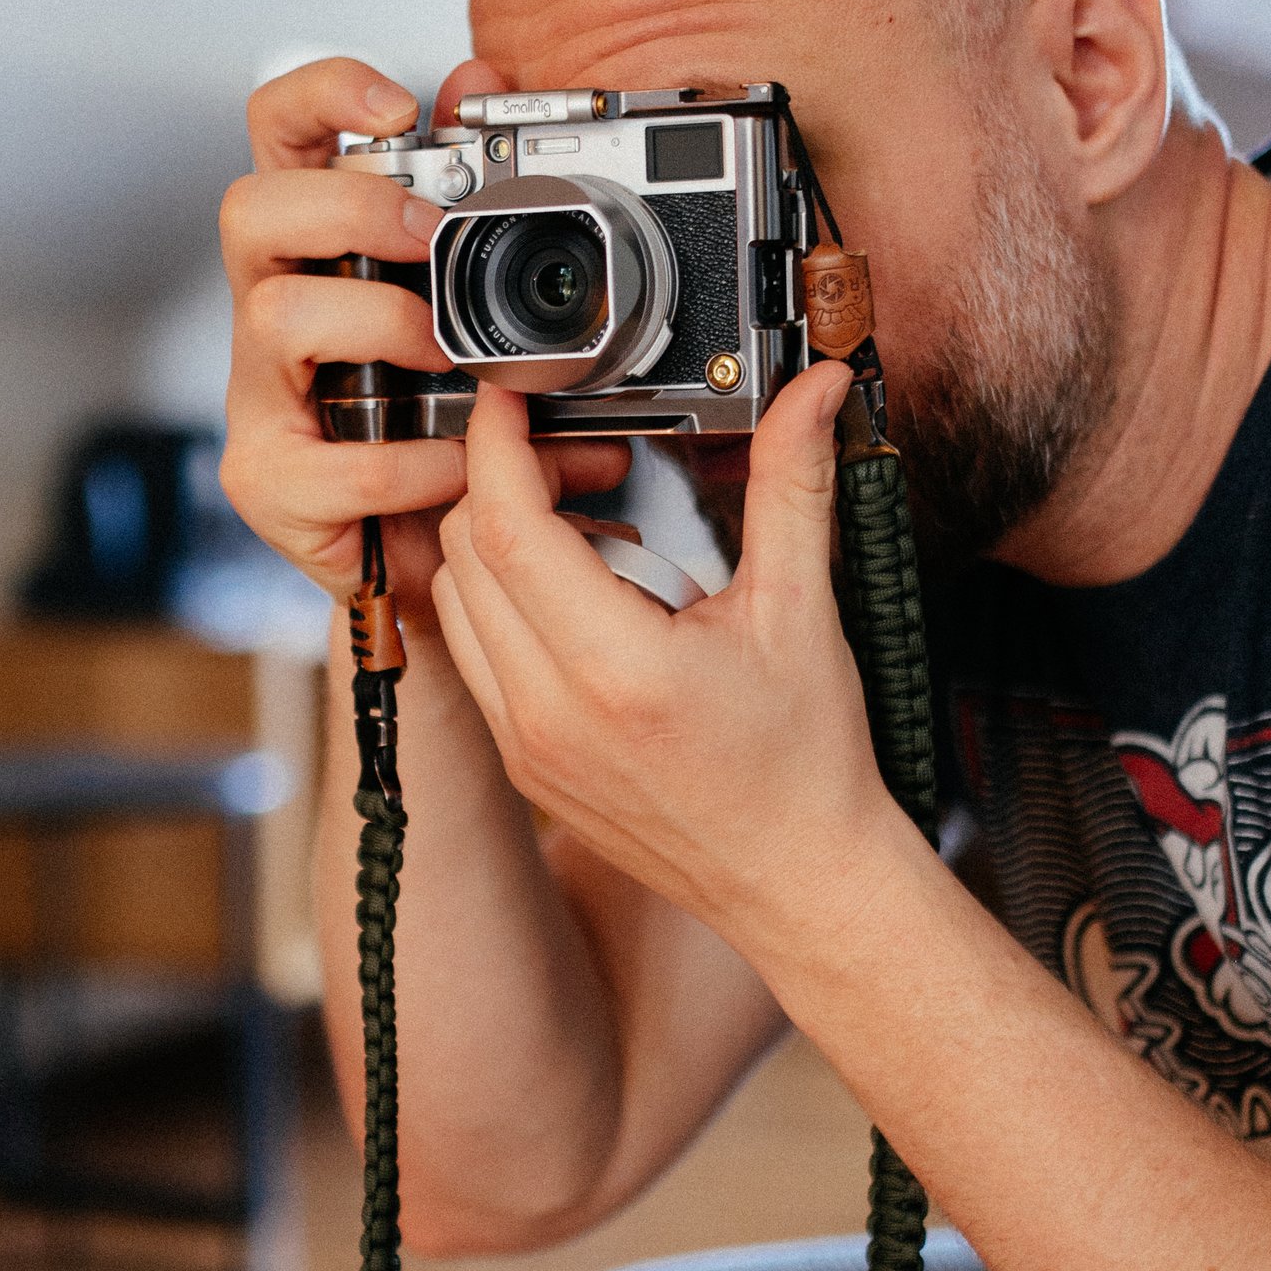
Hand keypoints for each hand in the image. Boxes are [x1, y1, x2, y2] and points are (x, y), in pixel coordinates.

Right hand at [218, 56, 629, 611]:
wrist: (431, 564)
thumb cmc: (444, 422)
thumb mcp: (481, 307)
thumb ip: (481, 198)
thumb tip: (481, 78)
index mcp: (319, 249)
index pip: (281, 132)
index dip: (323, 96)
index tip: (396, 106)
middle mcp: (272, 309)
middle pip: (250, 208)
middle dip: (348, 206)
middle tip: (430, 235)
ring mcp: (258, 397)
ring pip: (275, 316)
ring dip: (381, 325)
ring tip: (452, 363)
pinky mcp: (268, 482)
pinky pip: (331, 458)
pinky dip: (412, 463)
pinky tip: (459, 469)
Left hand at [432, 366, 916, 956]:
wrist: (797, 881)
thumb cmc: (806, 761)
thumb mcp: (802, 610)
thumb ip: (794, 485)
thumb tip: (813, 388)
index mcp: (618, 671)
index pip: (505, 529)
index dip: (494, 447)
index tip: (511, 400)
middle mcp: (550, 716)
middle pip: (463, 555)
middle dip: (505, 486)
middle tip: (581, 464)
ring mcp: (525, 748)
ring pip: (457, 605)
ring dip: (501, 549)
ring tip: (597, 543)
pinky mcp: (522, 768)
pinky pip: (476, 659)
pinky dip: (506, 609)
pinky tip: (586, 608)